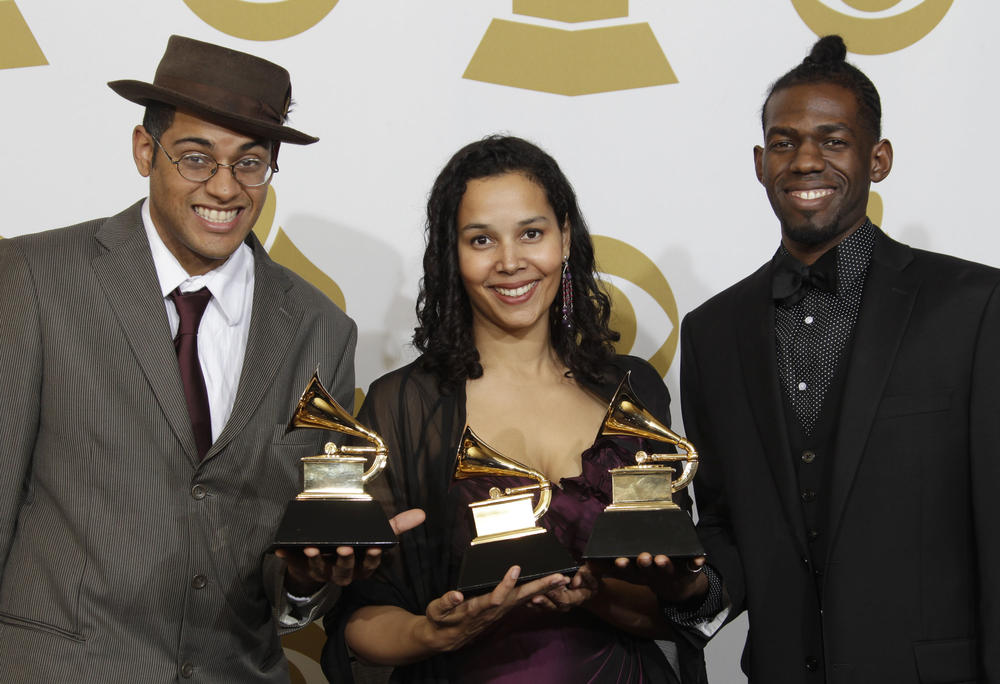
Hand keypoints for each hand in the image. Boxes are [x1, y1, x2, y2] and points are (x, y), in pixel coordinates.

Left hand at [276, 508, 425, 593]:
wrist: (323, 559)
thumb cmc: (353, 545)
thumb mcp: (375, 535)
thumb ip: (396, 525)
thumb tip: (421, 514)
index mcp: (360, 566)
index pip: (369, 565)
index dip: (370, 558)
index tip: (373, 548)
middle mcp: (342, 573)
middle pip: (345, 572)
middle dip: (344, 560)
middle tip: (344, 547)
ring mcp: (321, 571)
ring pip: (320, 571)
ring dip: (315, 561)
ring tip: (311, 548)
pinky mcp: (301, 568)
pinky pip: (292, 565)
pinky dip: (286, 556)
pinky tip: (280, 547)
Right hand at [417, 566, 569, 652]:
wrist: (445, 638)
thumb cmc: (441, 621)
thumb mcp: (437, 611)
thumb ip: (446, 602)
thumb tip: (457, 594)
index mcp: (477, 609)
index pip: (495, 597)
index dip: (505, 584)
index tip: (515, 568)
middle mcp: (493, 611)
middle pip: (519, 598)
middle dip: (540, 587)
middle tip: (559, 578)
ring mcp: (500, 612)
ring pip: (525, 599)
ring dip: (544, 590)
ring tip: (561, 580)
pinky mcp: (502, 610)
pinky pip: (523, 602)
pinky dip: (538, 595)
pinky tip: (550, 588)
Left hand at [529, 564, 598, 611]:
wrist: (588, 586)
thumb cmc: (589, 577)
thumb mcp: (591, 574)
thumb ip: (585, 575)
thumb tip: (576, 582)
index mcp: (577, 598)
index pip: (565, 599)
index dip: (556, 595)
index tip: (548, 589)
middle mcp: (567, 604)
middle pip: (553, 606)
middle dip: (543, 601)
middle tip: (533, 596)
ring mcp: (558, 605)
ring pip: (545, 607)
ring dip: (536, 604)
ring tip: (526, 600)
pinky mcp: (551, 603)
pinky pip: (541, 606)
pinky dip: (533, 604)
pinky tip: (524, 600)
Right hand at [598, 553, 708, 603]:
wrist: (679, 588)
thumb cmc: (650, 575)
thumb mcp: (630, 574)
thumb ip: (610, 567)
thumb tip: (588, 563)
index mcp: (639, 574)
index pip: (629, 572)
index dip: (624, 567)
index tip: (620, 561)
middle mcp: (654, 575)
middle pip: (648, 571)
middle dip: (644, 565)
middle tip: (642, 557)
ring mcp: (671, 574)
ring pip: (668, 569)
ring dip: (664, 565)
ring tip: (661, 559)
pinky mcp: (688, 572)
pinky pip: (693, 567)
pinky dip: (696, 562)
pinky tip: (699, 558)